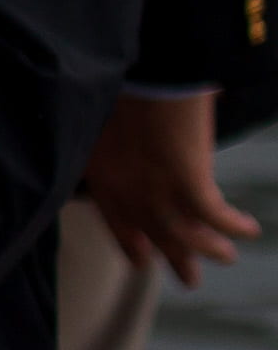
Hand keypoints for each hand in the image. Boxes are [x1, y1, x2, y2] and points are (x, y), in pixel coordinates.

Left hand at [87, 92, 257, 284]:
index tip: (141, 260)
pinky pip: (215, 216)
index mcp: (102, 172)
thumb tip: (139, 141)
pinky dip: (233, 225)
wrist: (142, 68)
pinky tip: (248, 228)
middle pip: (152, 233)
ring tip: (226, 256)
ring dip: (208, 248)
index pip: (115, 218)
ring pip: (184, 234)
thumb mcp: (105, 117)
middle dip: (174, 257)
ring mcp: (156, 188)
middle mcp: (126, 188)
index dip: (130, 241)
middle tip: (190, 280)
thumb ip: (117, 140)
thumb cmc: (124, 82)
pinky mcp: (187, 181)